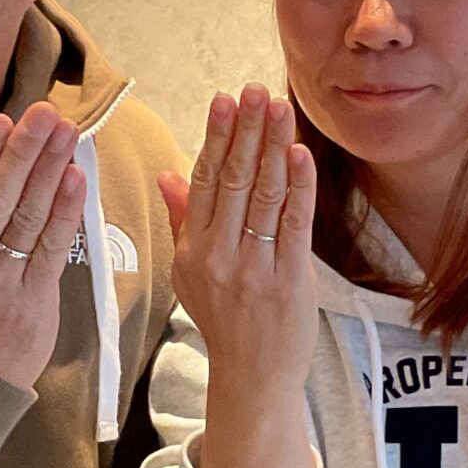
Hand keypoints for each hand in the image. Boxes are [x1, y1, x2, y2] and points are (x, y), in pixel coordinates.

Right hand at [160, 86, 317, 467]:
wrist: (252, 377)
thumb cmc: (225, 322)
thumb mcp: (190, 274)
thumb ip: (183, 220)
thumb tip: (166, 174)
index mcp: (193, 250)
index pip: (204, 182)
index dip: (216, 138)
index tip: (224, 101)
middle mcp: (218, 256)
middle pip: (234, 180)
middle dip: (246, 131)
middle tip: (255, 91)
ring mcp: (254, 269)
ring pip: (264, 195)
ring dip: (274, 145)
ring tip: (281, 107)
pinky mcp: (289, 280)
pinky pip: (294, 223)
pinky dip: (299, 186)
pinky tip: (300, 154)